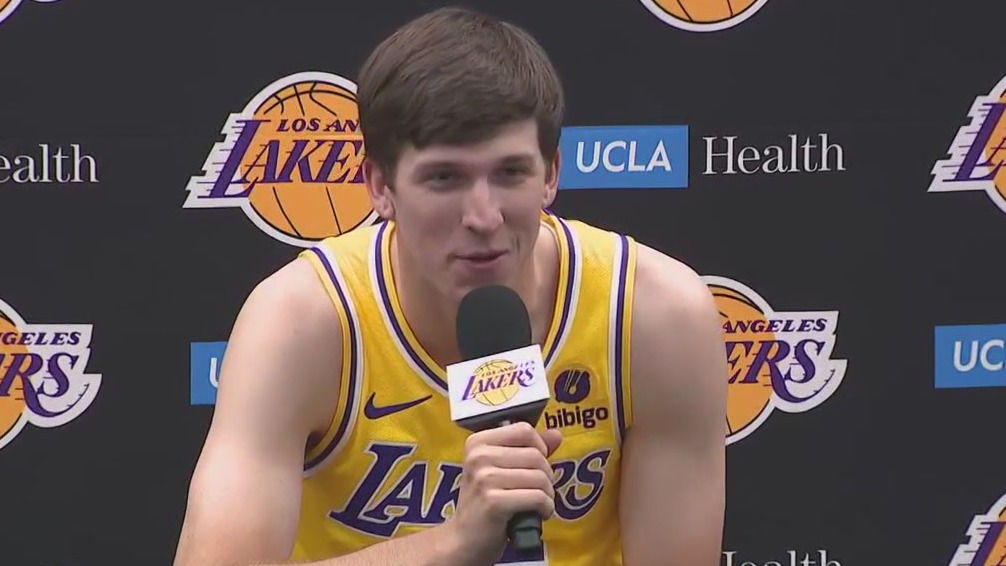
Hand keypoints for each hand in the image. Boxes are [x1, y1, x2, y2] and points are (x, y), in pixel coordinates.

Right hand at [445, 422, 563, 564]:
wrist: (464, 540)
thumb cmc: (485, 503)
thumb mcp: (502, 470)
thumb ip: (529, 449)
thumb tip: (556, 434)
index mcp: (478, 442)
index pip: (523, 430)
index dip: (539, 447)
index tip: (535, 466)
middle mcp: (478, 456)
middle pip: (536, 454)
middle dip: (546, 476)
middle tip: (536, 491)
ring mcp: (484, 478)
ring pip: (540, 476)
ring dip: (547, 494)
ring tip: (536, 504)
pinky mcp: (494, 501)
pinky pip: (537, 497)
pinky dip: (545, 508)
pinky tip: (537, 514)